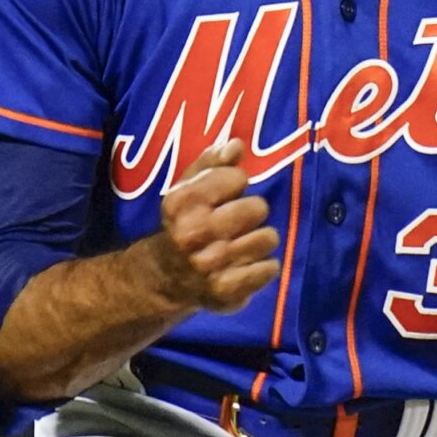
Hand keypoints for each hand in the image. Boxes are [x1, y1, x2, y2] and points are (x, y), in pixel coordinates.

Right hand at [148, 140, 281, 314]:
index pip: (237, 178)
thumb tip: (236, 146)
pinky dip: (264, 267)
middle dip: (251, 213)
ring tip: (242, 244)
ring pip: (268, 238)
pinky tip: (247, 265)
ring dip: (260, 240)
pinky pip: (269, 269)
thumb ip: (210, 163)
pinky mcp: (227, 290)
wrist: (167, 277)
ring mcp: (211, 264)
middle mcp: (194, 233)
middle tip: (236, 223)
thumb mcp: (187, 188)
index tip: (224, 196)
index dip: (235, 185)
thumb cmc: (184, 223)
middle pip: (258, 208)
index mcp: (182, 202)